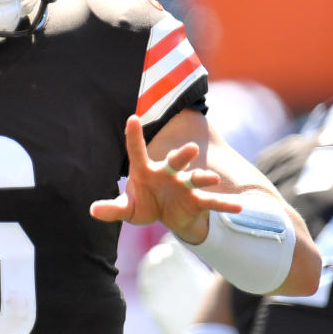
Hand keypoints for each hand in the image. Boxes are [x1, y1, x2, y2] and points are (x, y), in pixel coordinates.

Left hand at [90, 115, 242, 241]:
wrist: (167, 214)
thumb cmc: (144, 203)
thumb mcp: (127, 208)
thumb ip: (112, 209)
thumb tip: (92, 210)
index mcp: (147, 169)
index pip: (137, 151)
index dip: (134, 136)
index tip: (131, 119)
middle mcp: (169, 172)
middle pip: (175, 161)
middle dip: (181, 155)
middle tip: (188, 148)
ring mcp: (185, 185)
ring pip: (195, 178)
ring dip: (203, 177)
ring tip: (211, 179)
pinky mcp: (198, 201)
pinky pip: (213, 202)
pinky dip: (225, 205)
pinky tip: (240, 208)